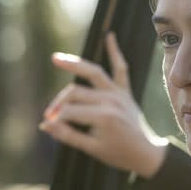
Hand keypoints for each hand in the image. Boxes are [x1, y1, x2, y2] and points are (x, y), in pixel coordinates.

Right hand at [39, 32, 167, 178]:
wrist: (146, 154)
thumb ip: (68, 135)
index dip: (55, 118)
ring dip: (74, 64)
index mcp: (103, 117)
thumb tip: (45, 124)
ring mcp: (118, 93)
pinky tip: (109, 35)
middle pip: (75, 93)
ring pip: (92, 73)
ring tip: (55, 59)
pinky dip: (115, 52)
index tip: (48, 125)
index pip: (69, 111)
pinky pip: (121, 69)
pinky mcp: (125, 91)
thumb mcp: (91, 149)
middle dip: (59, 103)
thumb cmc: (118, 154)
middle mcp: (110, 100)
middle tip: (49, 115)